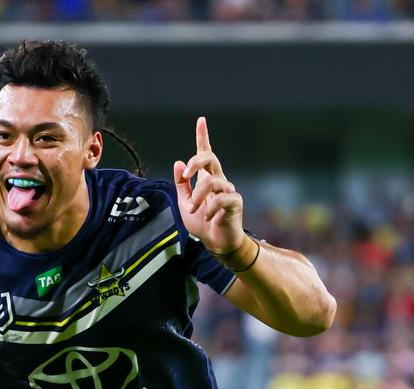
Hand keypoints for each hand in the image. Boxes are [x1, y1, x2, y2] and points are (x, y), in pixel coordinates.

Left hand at [174, 117, 244, 254]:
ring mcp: (228, 190)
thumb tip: (178, 163)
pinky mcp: (235, 202)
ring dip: (197, 197)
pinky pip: (221, 198)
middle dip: (196, 161)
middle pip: (210, 158)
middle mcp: (219, 180)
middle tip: (186, 174)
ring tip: (192, 210)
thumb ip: (182, 185)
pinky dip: (210, 208)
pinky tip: (208, 217)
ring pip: (210, 182)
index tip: (201, 120)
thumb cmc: (202, 224)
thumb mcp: (184, 204)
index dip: (203, 136)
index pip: (206, 154)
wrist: (216, 243)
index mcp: (207, 178)